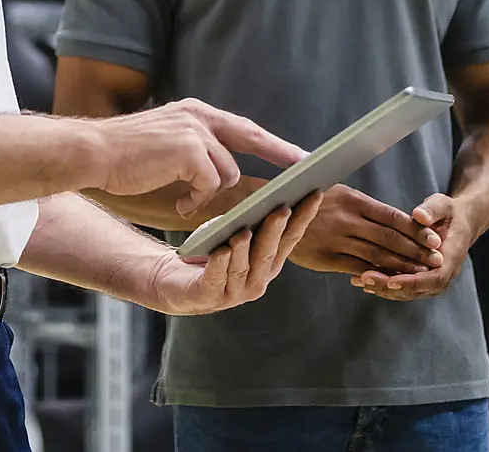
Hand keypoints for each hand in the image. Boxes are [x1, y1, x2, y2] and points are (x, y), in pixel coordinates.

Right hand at [89, 99, 307, 217]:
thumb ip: (195, 146)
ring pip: (227, 171)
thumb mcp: (166, 142)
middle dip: (279, 153)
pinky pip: (210, 184)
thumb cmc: (124, 155)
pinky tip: (181, 205)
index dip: (271, 141)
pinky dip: (198, 199)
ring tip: (188, 201)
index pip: (242, 126)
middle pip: (250, 136)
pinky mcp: (188, 150)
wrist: (93, 152)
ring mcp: (194, 131)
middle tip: (304, 168)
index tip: (297, 154)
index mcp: (194, 112)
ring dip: (210, 192)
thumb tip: (224, 165)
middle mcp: (198, 116)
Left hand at [141, 193, 323, 314]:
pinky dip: (219, 263)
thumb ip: (252, 221)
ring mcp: (234, 292)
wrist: (174, 280)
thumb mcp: (234, 232)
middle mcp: (257, 281)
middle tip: (282, 207)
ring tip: (245, 230)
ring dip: (245, 248)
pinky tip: (220, 249)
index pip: (290, 239)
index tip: (314, 193)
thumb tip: (268, 196)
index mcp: (268, 264)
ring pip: (244, 267)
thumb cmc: (210, 252)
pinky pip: (215, 279)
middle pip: (269, 253)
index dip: (303, 218)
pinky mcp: (207, 296)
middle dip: (276, 230)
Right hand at [290, 185, 438, 276]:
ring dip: (402, 266)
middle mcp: (347, 219)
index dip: (416, 229)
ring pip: (377, 255)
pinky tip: (391, 281)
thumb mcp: (334, 192)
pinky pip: (356, 268)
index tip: (435, 239)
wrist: (270, 210)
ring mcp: (336, 239)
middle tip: (437, 259)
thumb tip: (392, 216)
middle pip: (390, 238)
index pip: (393, 216)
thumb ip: (360, 205)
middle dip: (416, 250)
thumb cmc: (306, 199)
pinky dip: (376, 275)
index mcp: (352, 199)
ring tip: (422, 273)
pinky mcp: (326, 258)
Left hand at [352, 194, 475, 301]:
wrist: (457, 223)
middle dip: (390, 286)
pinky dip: (382, 284)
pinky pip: (401, 286)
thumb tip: (419, 216)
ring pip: (407, 291)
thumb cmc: (449, 212)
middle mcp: (443, 274)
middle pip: (417, 289)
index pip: (434, 277)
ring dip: (383, 288)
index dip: (412, 281)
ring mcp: (431, 279)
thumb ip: (432, 210)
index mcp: (452, 258)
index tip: (391, 281)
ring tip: (359, 280)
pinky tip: (361, 279)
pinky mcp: (419, 278)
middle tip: (366, 279)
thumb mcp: (443, 205)